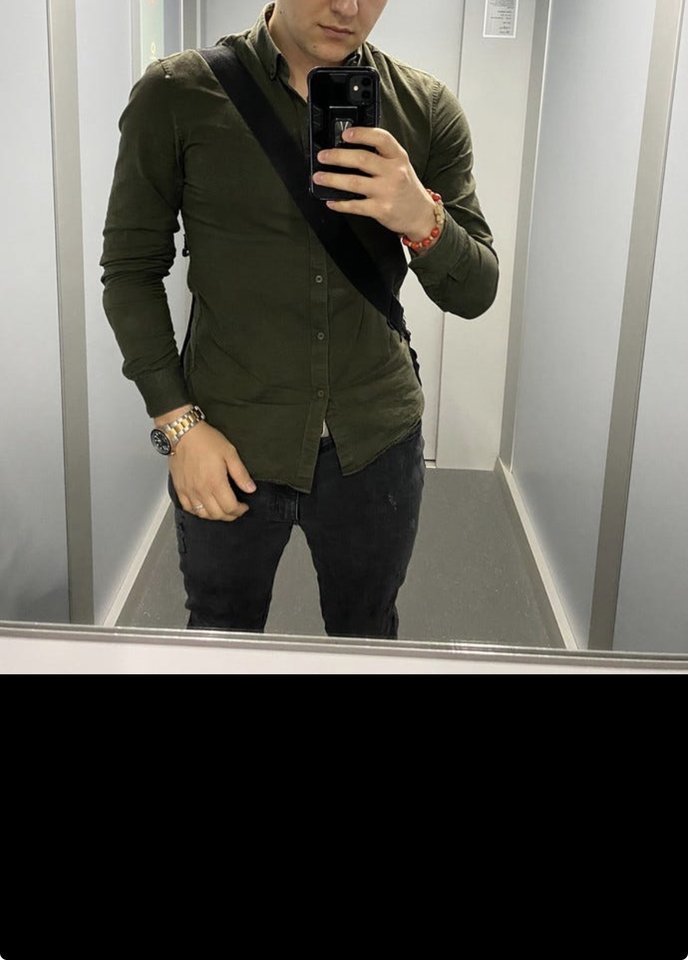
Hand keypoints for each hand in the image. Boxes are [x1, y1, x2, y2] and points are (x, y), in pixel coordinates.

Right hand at [168, 422, 255, 521]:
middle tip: (236, 510)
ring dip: (215, 515)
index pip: (230, 507)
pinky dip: (198, 512)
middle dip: (230, 515)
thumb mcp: (230, 453)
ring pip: (203, 514)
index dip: (240, 510)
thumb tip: (250, 489)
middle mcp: (201, 490)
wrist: (182, 433)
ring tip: (222, 509)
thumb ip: (241, 474)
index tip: (244, 507)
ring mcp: (189, 491)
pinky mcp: (180, 488)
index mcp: (215, 483)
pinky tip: (204, 508)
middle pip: (217, 514)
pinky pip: (189, 508)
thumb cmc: (206, 440)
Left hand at [312, 127, 437, 240]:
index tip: (345, 134)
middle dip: (337, 156)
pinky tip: (331, 201)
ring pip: (354, 182)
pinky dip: (340, 204)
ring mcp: (387, 192)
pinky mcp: (381, 210)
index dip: (362, 134)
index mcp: (399, 157)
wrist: (421, 215)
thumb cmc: (407, 189)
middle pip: (362, 159)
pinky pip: (355, 206)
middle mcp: (394, 172)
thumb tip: (351, 149)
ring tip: (319, 177)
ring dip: (332, 179)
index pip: (381, 138)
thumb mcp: (401, 166)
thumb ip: (382, 156)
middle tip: (323, 156)